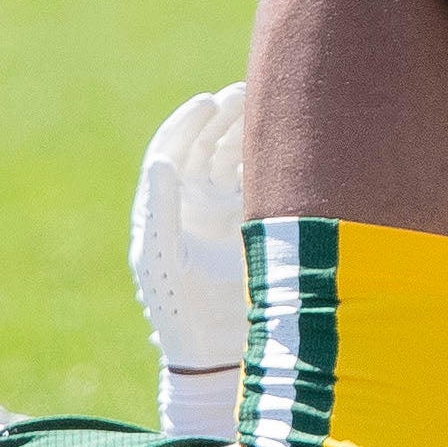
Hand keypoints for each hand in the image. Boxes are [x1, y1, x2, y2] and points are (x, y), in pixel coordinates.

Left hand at [128, 84, 250, 403]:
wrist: (212, 353)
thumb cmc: (177, 308)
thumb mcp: (161, 256)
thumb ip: (160, 208)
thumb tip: (161, 160)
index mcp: (163, 207)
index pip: (172, 150)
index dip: (188, 121)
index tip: (208, 100)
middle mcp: (193, 205)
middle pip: (207, 146)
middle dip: (224, 117)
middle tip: (246, 93)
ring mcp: (225, 215)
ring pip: (237, 160)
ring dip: (249, 132)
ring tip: (269, 108)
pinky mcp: (254, 228)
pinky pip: (261, 183)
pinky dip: (272, 160)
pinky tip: (287, 143)